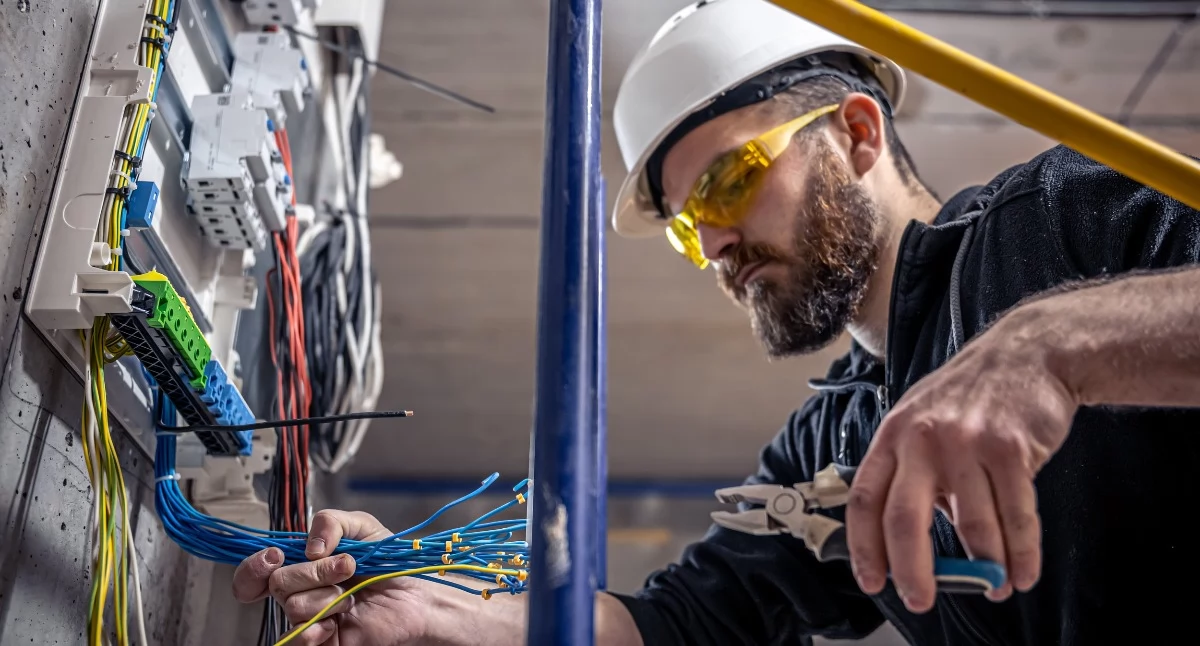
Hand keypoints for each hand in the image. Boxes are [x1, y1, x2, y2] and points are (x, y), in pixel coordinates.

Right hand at [233, 510, 431, 644]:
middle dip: (315, 572)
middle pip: (276, 583)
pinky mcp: (319, 642)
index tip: (275, 557)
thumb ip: (331, 522)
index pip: (256, 570)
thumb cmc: (391, 563)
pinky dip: (316, 628)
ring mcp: (308, 618)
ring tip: (352, 597)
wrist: (417, 596)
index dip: (254, 565)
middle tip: (347, 567)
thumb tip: (308, 548)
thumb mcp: (362, 526)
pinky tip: (336, 624)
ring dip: (328, 597)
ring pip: (292, 606)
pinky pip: (296, 639)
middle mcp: (301, 591)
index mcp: (303, 564)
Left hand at [844, 317, 1077, 612]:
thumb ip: (915, 477)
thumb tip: (919, 545)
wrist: (1029, 351)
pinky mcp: (1010, 449)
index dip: (864, 546)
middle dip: (912, 571)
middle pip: (904, 520)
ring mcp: (966, 443)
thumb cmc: (972, 396)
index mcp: (893, 436)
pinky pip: (1016, 516)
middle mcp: (922, 439)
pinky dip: (1022, 554)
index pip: (864, 499)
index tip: (872, 581)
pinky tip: (1023, 572)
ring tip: (994, 588)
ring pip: (971, 526)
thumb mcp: (924, 423)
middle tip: (921, 600)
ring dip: (985, 568)